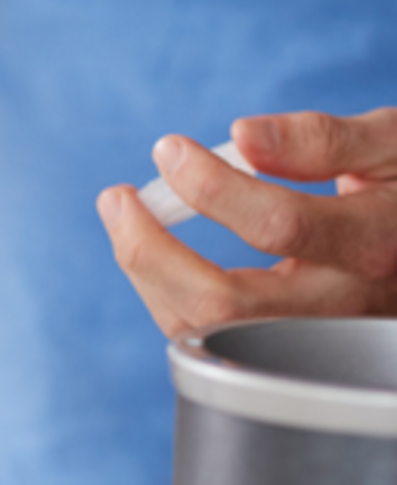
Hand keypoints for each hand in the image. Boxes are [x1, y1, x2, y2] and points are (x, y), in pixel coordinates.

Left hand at [98, 108, 396, 336]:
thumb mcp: (395, 143)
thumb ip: (324, 140)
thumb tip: (242, 135)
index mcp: (378, 243)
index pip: (280, 225)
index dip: (213, 187)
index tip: (170, 150)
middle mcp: (346, 305)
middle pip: (224, 304)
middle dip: (150, 251)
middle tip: (116, 197)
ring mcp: (314, 337)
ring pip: (206, 331)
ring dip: (148, 274)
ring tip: (125, 215)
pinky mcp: (288, 349)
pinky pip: (212, 335)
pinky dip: (169, 293)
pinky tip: (157, 250)